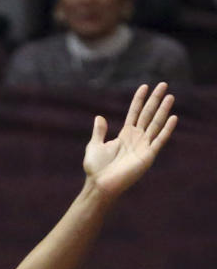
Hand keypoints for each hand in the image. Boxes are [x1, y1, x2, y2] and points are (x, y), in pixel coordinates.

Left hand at [82, 82, 176, 198]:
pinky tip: (173, 118)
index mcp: (125, 135)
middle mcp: (136, 138)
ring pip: (155, 124)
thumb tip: (99, 117)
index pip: (135, 113)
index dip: (139, 100)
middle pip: (148, 115)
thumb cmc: (96, 168)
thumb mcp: (94, 145)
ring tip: (169, 96)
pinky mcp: (147, 156)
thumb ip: (99, 131)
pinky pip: (159, 140)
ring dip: (163, 111)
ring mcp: (143, 146)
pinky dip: (166, 130)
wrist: (100, 184)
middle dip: (155, 100)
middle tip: (163, 84)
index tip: (144, 86)